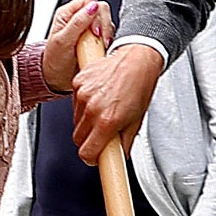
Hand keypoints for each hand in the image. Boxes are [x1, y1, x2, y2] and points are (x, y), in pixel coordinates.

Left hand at [39, 0, 110, 85]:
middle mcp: (79, 18)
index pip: (89, 0)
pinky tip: (101, 50)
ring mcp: (89, 28)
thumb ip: (77, 22)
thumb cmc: (54, 60)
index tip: (94, 31)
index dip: (95, 12)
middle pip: (102, 9)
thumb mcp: (63, 41)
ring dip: (106, 34)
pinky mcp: (97, 39)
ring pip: (107, 21)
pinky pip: (109, 34)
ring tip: (99, 47)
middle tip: (98, 40)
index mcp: (67, 13)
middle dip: (103, 24)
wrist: (56, 78)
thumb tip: (92, 6)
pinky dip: (108, 42)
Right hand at [71, 34, 163, 163]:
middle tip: (103, 134)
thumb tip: (119, 156)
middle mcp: (92, 108)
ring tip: (103, 110)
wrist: (137, 58)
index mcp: (107, 121)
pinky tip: (98, 97)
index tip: (95, 157)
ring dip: (86, 122)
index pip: (87, 152)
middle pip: (78, 139)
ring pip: (76, 121)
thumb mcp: (137, 120)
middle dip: (89, 140)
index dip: (91, 158)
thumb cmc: (140, 85)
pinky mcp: (78, 82)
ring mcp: (83, 94)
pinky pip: (75, 103)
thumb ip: (125, 142)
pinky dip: (84, 104)